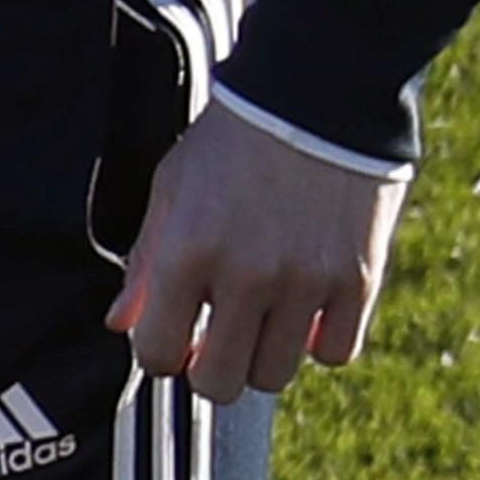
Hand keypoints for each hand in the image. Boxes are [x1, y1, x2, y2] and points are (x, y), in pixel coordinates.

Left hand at [109, 96, 405, 399]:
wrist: (315, 97)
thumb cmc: (231, 143)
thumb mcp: (170, 189)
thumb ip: (144, 263)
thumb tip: (121, 326)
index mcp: (187, 250)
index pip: (158, 353)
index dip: (159, 354)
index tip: (170, 339)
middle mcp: (245, 275)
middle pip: (218, 382)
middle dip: (207, 369)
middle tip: (214, 339)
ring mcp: (305, 283)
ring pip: (275, 374)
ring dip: (262, 355)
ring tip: (260, 315)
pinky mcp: (358, 282)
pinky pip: (334, 353)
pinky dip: (318, 341)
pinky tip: (305, 308)